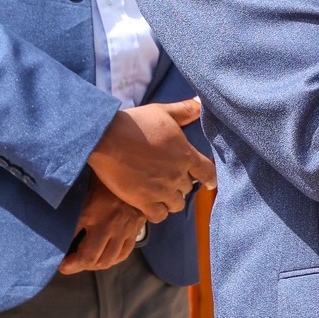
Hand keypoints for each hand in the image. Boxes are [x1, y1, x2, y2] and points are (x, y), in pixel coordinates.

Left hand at [59, 182, 144, 273]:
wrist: (131, 171)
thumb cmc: (100, 181)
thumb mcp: (81, 195)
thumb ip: (70, 215)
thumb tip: (55, 233)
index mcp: (93, 215)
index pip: (80, 249)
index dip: (70, 263)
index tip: (61, 265)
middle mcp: (110, 226)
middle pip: (95, 260)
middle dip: (79, 266)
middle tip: (70, 264)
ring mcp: (125, 230)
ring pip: (110, 260)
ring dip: (95, 265)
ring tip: (85, 261)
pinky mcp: (135, 230)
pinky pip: (124, 253)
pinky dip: (112, 259)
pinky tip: (104, 256)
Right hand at [87, 99, 216, 221]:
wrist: (107, 139)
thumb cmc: (135, 123)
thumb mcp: (163, 112)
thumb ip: (185, 110)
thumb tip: (202, 102)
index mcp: (185, 155)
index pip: (207, 171)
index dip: (210, 178)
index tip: (210, 182)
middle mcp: (177, 175)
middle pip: (188, 188)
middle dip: (181, 183)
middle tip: (169, 178)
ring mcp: (161, 190)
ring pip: (176, 203)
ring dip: (171, 199)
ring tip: (161, 192)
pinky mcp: (143, 201)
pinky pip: (159, 216)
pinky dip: (157, 212)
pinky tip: (151, 204)